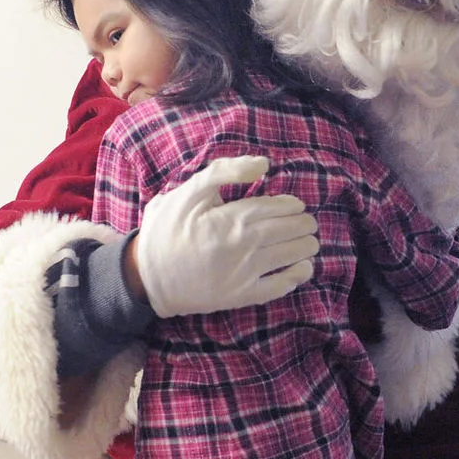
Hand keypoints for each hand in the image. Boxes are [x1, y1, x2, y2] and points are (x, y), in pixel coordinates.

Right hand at [134, 155, 319, 317]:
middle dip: (304, 224)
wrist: (147, 277)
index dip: (291, 206)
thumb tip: (263, 164)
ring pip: (290, 255)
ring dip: (306, 246)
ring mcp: (244, 272)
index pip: (275, 207)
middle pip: (288, 230)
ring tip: (311, 242)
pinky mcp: (242, 295)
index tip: (297, 206)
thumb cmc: (167, 230)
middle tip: (308, 223)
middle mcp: (243, 244)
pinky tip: (304, 268)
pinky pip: (279, 286)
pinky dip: (297, 276)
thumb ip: (223, 172)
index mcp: (230, 218)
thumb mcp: (187, 192)